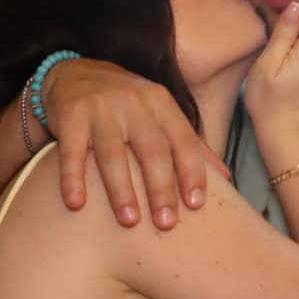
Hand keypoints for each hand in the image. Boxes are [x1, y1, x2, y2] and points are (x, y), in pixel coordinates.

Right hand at [42, 58, 223, 229]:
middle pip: (152, 150)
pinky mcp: (71, 115)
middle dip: (161, 189)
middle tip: (166, 224)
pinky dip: (73, 178)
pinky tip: (76, 204)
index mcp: (162, 104)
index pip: (183, 141)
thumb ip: (191, 144)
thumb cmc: (128, 104)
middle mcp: (135, 103)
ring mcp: (101, 109)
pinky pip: (72, 152)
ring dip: (121, 190)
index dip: (192, 172)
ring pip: (113, 154)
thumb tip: (226, 176)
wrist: (76, 74)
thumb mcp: (161, 114)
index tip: (196, 205)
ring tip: (129, 222)